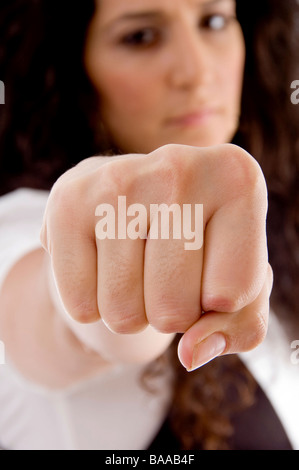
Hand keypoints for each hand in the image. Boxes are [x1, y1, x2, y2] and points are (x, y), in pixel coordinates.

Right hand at [40, 143, 271, 369]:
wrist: (134, 204)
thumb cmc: (195, 248)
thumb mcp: (240, 287)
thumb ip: (241, 327)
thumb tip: (191, 353)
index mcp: (239, 180)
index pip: (232, 296)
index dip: (220, 303)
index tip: (212, 268)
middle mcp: (181, 166)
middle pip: (174, 308)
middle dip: (171, 313)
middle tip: (166, 273)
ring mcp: (119, 179)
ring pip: (123, 312)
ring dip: (131, 311)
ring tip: (135, 268)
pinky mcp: (68, 200)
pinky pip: (79, 304)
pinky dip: (91, 305)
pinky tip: (101, 266)